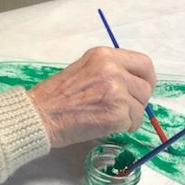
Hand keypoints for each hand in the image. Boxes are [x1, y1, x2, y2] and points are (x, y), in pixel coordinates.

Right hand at [27, 47, 155, 148]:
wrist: (38, 115)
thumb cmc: (53, 97)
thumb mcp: (81, 71)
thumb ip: (106, 72)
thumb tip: (130, 84)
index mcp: (103, 56)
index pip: (143, 63)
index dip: (146, 79)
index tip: (140, 89)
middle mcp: (112, 70)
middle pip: (146, 87)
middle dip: (138, 101)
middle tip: (122, 109)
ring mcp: (116, 91)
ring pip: (140, 107)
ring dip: (129, 117)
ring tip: (107, 119)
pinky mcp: (116, 113)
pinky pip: (132, 123)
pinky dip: (122, 128)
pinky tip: (105, 127)